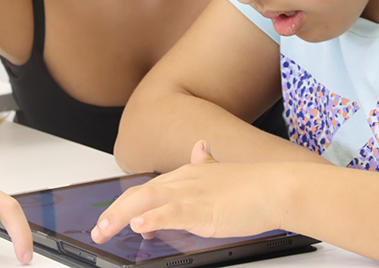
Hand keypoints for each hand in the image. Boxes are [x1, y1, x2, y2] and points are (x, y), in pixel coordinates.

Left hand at [91, 140, 284, 242]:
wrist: (279, 187)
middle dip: (114, 212)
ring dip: (121, 216)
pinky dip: (153, 217)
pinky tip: (138, 225)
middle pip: (139, 193)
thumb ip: (208, 163)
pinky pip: (172, 213)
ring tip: (104, 229)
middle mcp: (185, 180)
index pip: (149, 188)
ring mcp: (193, 193)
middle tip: (98, 229)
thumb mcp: (225, 171)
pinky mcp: (204, 209)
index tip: (116, 218)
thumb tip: (200, 149)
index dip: (128, 203)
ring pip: (147, 201)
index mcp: (189, 172)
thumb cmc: (257, 185)